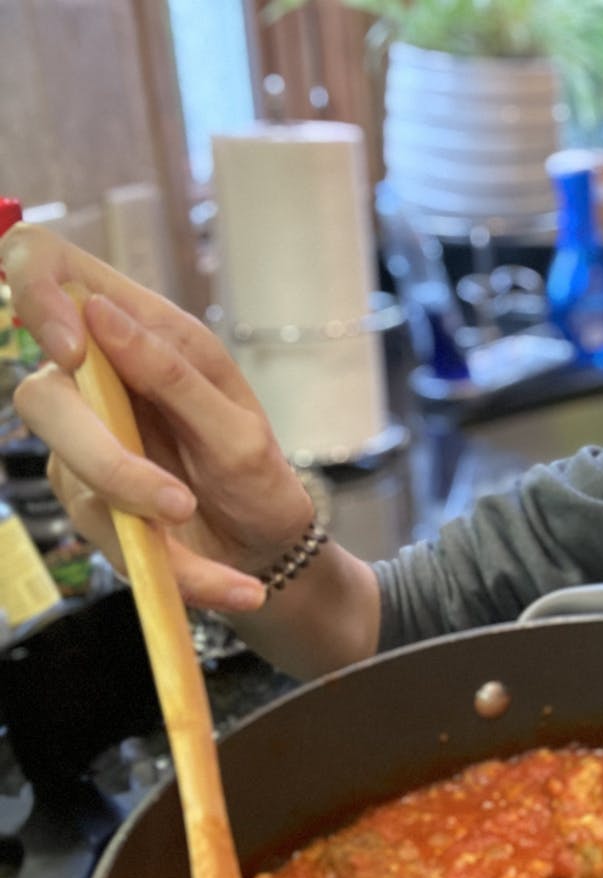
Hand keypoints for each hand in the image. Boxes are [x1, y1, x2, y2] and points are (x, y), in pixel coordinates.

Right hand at [2, 223, 313, 611]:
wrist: (271, 552)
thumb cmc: (258, 477)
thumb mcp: (237, 429)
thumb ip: (171, 373)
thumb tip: (97, 312)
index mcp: (144, 336)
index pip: (48, 269)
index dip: (36, 292)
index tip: (72, 348)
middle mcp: (101, 384)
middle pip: (41, 396)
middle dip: (104, 457)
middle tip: (174, 501)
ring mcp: (86, 446)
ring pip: (72, 473)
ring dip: (144, 516)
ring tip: (218, 544)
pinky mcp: (89, 505)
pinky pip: (108, 535)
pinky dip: (175, 569)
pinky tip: (232, 588)